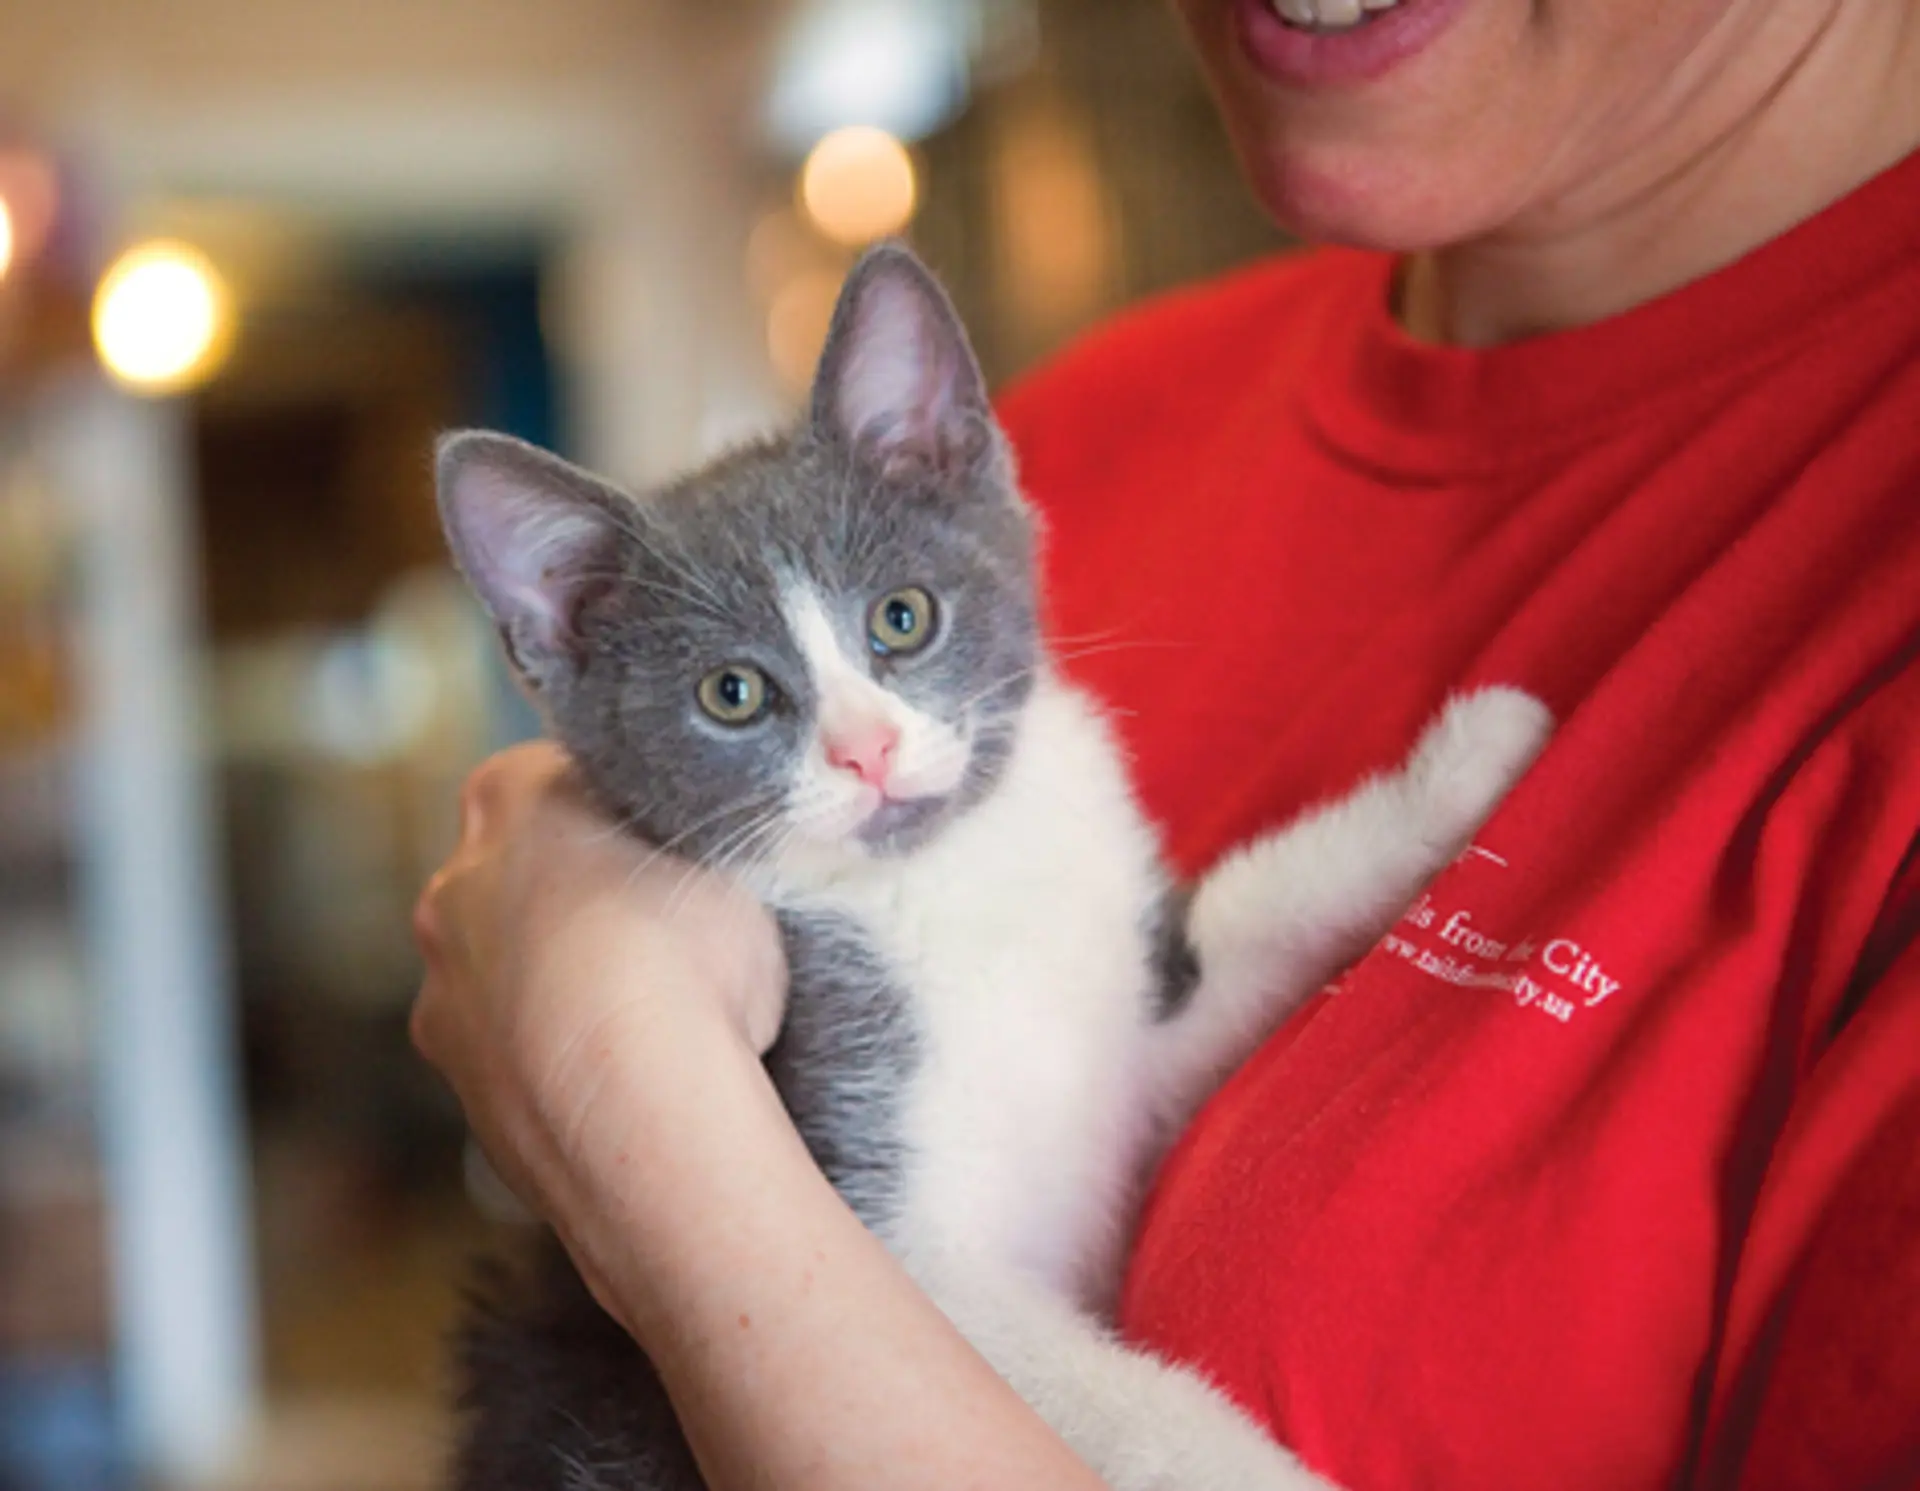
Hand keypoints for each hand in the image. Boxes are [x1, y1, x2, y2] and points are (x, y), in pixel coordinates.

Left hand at [409, 742, 787, 1311]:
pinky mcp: (460, 1085)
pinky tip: (621, 1079)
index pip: (557, 771)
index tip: (668, 844)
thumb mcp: (731, 861)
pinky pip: (512, 1053)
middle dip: (577, 898)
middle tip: (662, 933)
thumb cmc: (688, 963)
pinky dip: (554, 1059)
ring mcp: (444, 992)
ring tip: (649, 1021)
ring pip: (507, 971)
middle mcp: (453, 887)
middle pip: (519, 874)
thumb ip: (701, 843)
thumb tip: (724, 854)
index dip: (618, 810)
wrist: (641, 1112)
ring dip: (560, 986)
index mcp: (511, 798)